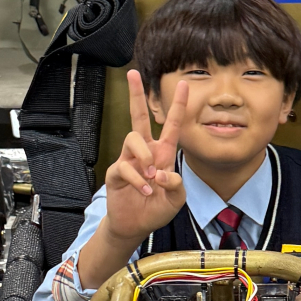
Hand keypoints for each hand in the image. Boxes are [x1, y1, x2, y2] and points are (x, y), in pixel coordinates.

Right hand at [103, 70, 188, 243]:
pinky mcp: (117, 172)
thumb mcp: (176, 199)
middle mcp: (145, 152)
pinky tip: (145, 191)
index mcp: (163, 154)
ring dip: (143, 156)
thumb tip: (161, 172)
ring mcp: (129, 160)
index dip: (178, 105)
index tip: (184, 85)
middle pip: (139, 117)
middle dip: (136, 95)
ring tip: (150, 176)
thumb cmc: (156, 209)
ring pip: (132, 138)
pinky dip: (137, 180)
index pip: (172, 125)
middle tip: (132, 74)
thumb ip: (176, 185)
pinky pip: (125, 167)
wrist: (136, 226)